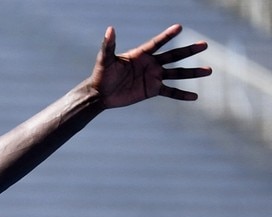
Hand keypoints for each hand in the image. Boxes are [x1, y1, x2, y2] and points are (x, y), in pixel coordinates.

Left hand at [93, 24, 210, 108]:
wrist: (101, 94)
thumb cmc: (101, 74)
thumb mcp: (105, 59)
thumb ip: (109, 45)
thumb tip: (110, 29)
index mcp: (141, 54)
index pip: (157, 43)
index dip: (167, 35)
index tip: (179, 27)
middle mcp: (151, 64)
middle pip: (174, 56)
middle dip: (189, 51)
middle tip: (205, 45)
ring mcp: (153, 77)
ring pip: (177, 74)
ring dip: (192, 72)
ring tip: (208, 70)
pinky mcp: (153, 90)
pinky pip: (170, 92)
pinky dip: (182, 94)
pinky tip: (195, 96)